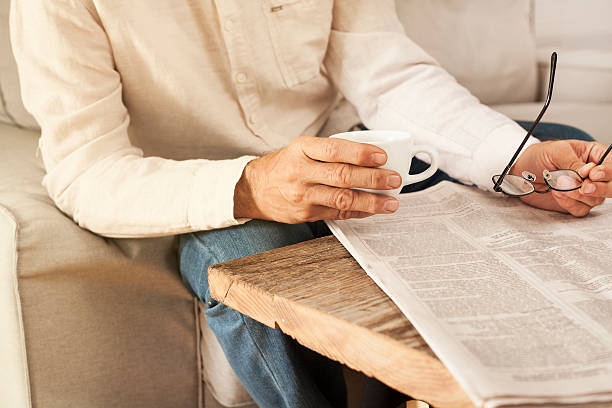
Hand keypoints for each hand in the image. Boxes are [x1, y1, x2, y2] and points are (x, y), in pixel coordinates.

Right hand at [233, 136, 402, 222]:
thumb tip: (371, 155)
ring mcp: (302, 195)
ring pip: (342, 199)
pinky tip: (372, 210)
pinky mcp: (305, 214)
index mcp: (302, 149)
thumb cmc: (285, 165)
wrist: (255, 189)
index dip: (361, 154)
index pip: (335, 150)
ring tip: (391, 202)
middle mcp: (300, 172)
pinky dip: (358, 212)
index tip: (382, 157)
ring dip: (371, 202)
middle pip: (343, 176)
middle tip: (394, 179)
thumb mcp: (301, 148)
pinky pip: (337, 214)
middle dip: (373, 179)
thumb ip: (331, 151)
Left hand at [510, 139, 610, 216]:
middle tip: (584, 188)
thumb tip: (587, 173)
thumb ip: (573, 162)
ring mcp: (585, 190)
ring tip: (558, 185)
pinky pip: (581, 210)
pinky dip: (570, 204)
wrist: (520, 173)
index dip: (608, 172)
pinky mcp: (574, 203)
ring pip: (596, 200)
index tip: (593, 174)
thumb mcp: (556, 151)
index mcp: (594, 155)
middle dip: (600, 189)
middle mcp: (593, 174)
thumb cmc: (539, 156)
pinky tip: (557, 193)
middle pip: (611, 186)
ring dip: (577, 195)